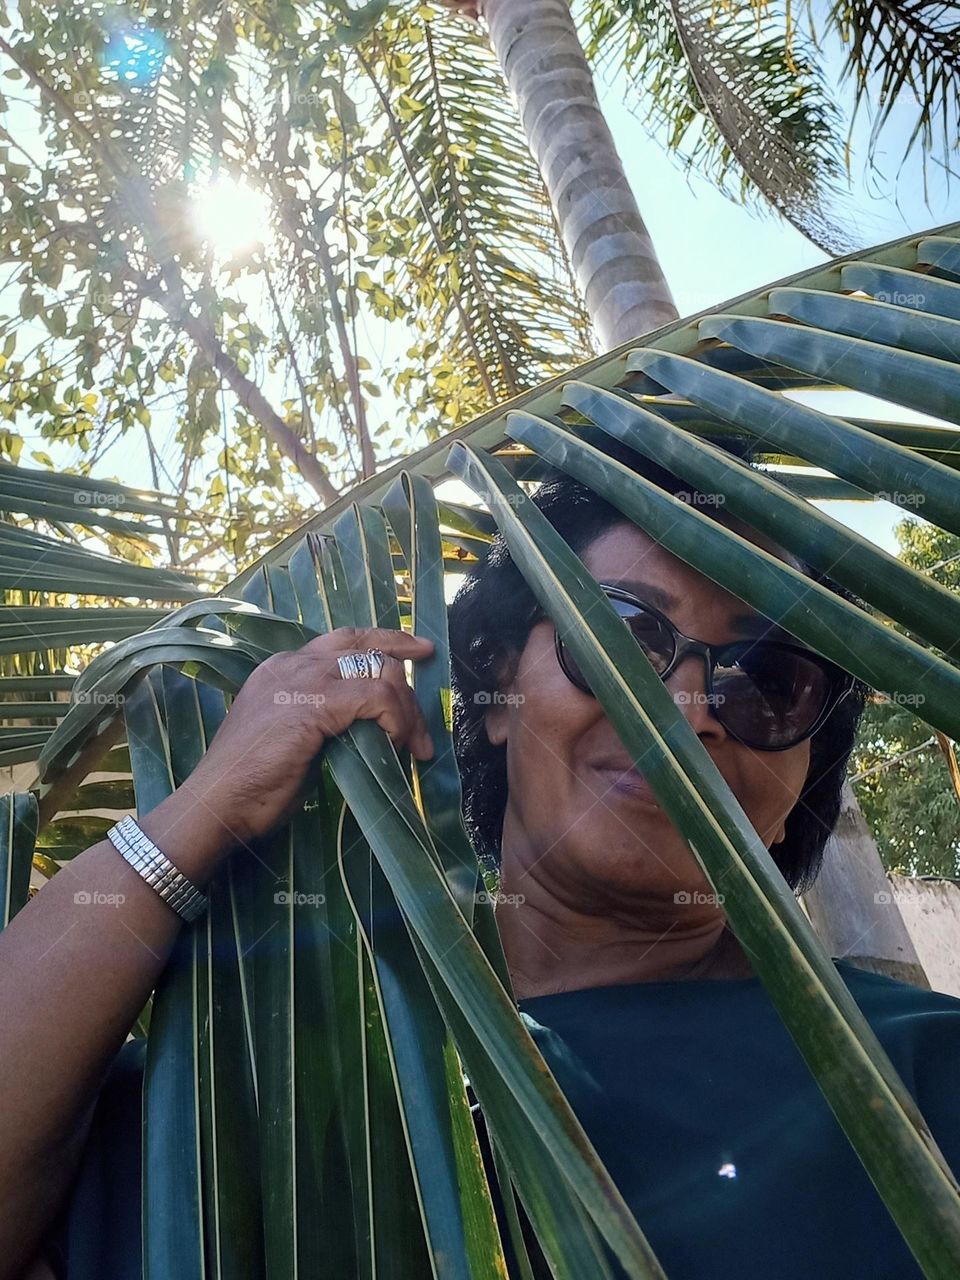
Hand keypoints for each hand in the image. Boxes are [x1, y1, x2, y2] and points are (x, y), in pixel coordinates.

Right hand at [158, 627, 434, 858]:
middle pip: (363, 644)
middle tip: (428, 673)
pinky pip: (376, 697)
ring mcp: (303, 680)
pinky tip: (399, 744)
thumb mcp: (291, 738)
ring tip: (416, 743)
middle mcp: (292, 664)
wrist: (218, 803)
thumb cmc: (250, 785)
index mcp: (281, 668)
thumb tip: (364, 726)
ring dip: (407, 708)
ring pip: (378, 671)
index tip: (411, 652)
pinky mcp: (315, 703)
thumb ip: (321, 720)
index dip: (380, 643)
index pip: (341, 642)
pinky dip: (397, 719)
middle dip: (402, 657)